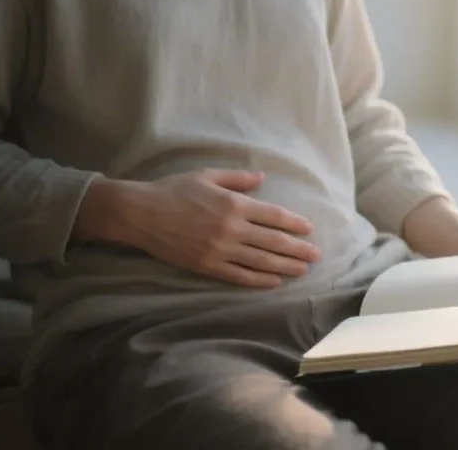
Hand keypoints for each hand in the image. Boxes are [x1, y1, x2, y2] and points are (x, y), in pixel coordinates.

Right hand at [81, 170, 320, 287]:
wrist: (140, 213)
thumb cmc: (174, 190)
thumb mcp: (208, 176)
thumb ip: (238, 179)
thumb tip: (263, 178)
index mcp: (233, 204)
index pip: (273, 215)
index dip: (294, 223)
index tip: (309, 229)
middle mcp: (231, 228)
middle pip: (273, 241)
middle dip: (298, 249)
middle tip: (317, 255)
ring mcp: (219, 250)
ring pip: (261, 261)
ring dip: (285, 266)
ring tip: (303, 270)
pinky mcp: (207, 266)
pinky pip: (239, 275)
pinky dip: (259, 279)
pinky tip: (274, 282)